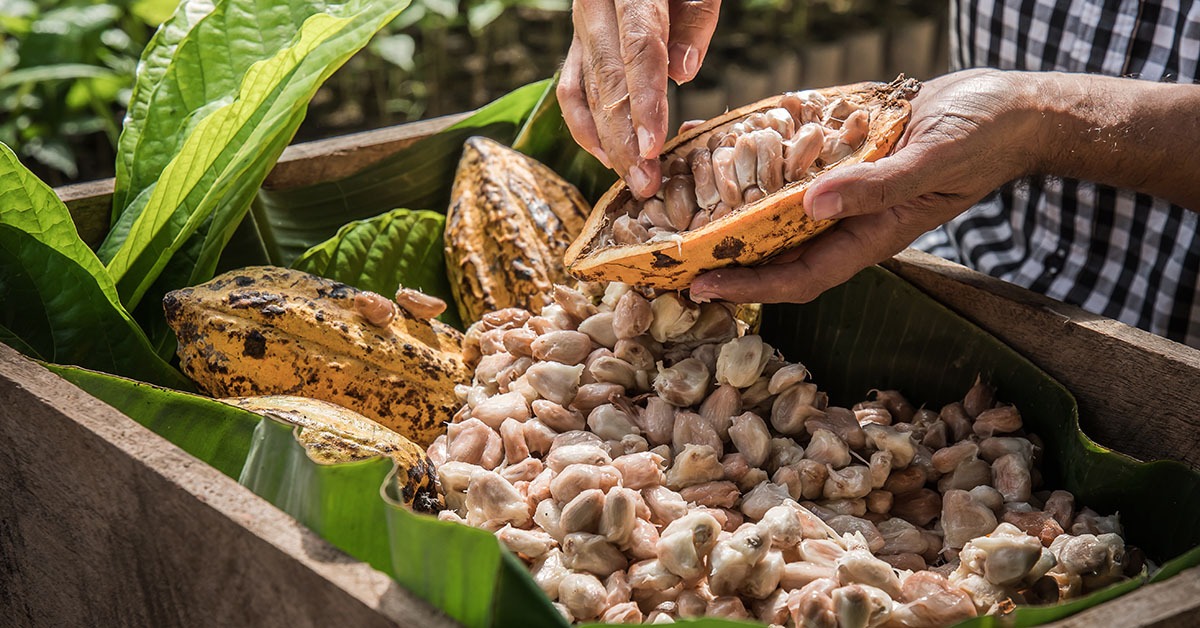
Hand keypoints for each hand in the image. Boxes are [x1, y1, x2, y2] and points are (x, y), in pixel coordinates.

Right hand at [557, 0, 721, 198]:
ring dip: (607, 142)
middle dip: (625, 139)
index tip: (652, 147)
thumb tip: (682, 72)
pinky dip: (585, 125)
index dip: (644, 102)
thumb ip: (696, 14)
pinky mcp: (579, 42)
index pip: (638, 50)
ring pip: (584, 91)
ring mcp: (581, 26)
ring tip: (632, 180)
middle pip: (607, 80)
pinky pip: (570, 89)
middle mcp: (594, 8)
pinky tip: (606, 155)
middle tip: (645, 183)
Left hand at [690, 68, 1044, 302]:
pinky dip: (759, 161)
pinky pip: (793, 166)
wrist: (1008, 108)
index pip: (800, 276)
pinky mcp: (843, 156)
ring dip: (733, 213)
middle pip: (777, 251)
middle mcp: (848, 219)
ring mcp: (844, 188)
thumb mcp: (932, 162)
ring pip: (778, 211)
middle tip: (669, 256)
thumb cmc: (982, 140)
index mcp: (870, 236)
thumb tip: (815, 205)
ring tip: (681, 208)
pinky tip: (724, 149)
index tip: (700, 287)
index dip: (750, 288)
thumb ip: (877, 187)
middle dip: (726, 259)